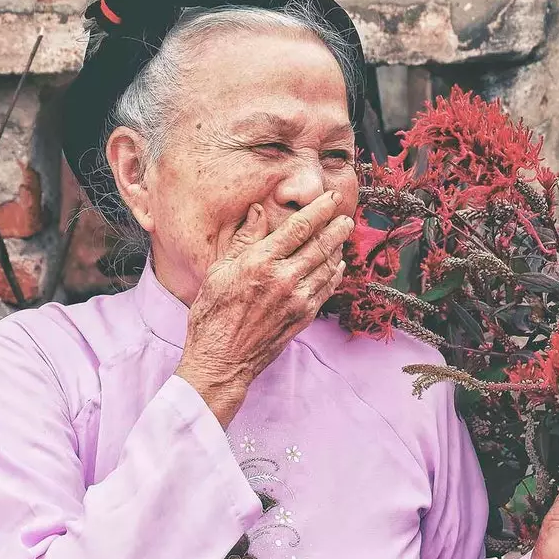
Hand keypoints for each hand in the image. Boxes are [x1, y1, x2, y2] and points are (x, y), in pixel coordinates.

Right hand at [175, 191, 353, 426]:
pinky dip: (334, 274)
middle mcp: (283, 278)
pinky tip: (337, 266)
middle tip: (346, 216)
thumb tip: (258, 210)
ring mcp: (297, 299)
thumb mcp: (219, 270)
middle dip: (336, 228)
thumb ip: (244, 239)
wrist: (222, 360)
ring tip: (342, 236)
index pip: (298, 228)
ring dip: (338, 248)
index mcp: (260, 262)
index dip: (319, 210)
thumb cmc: (212, 314)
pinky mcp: (303, 317)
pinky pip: (326, 289)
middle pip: (320, 245)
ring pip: (327, 266)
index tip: (331, 199)